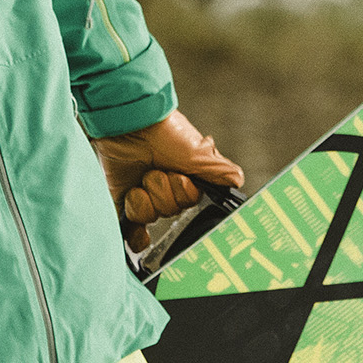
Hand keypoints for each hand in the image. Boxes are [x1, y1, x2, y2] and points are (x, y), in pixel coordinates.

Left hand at [92, 110, 243, 250]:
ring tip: (140, 177)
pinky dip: (136, 236)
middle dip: (161, 191)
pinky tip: (140, 238)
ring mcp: (145, 194)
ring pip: (149, 216)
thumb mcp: (200, 153)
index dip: (182, 192)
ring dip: (143, 196)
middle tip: (156, 171)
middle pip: (169, 210)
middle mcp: (166, 189)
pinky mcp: (124, 199)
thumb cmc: (166, 134)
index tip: (179, 176)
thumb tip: (238, 181)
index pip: (188, 203)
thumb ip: (221, 171)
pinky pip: (132, 229)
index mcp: (186, 180)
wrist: (130, 124)